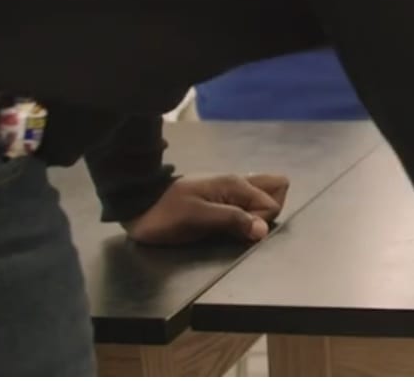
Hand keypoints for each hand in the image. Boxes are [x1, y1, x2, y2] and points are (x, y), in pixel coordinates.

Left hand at [124, 174, 289, 245]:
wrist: (137, 204)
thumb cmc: (166, 213)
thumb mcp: (197, 218)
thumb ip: (232, 220)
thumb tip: (263, 230)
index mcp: (234, 184)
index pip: (271, 204)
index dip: (259, 221)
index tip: (236, 230)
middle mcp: (237, 183)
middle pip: (276, 189)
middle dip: (267, 212)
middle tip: (240, 227)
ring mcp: (229, 189)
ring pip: (262, 195)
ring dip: (256, 213)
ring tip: (233, 226)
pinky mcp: (220, 198)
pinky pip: (246, 202)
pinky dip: (245, 213)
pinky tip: (227, 223)